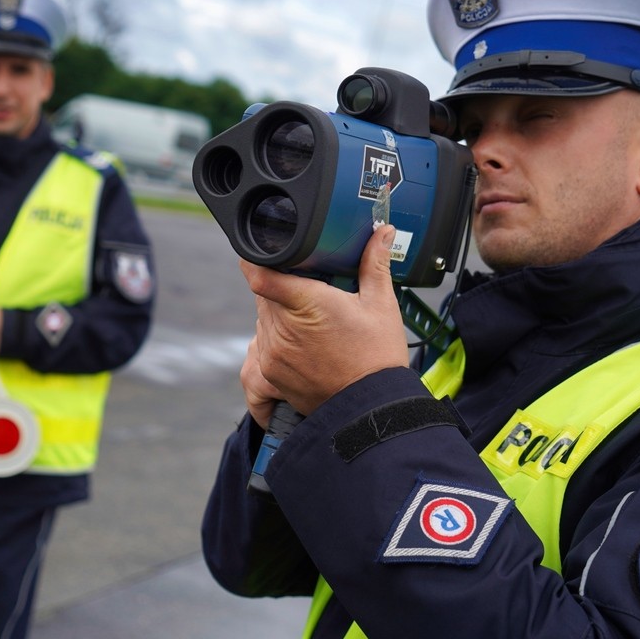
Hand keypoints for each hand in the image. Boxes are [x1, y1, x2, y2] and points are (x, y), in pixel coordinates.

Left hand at [241, 224, 409, 416]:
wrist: (370, 409)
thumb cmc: (377, 358)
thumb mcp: (381, 305)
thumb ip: (374, 262)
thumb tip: (383, 231)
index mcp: (306, 303)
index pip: (260, 275)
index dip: (256, 260)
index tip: (261, 254)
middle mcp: (282, 328)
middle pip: (264, 294)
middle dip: (282, 290)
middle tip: (312, 294)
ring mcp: (272, 352)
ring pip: (263, 319)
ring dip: (279, 315)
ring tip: (312, 323)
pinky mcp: (269, 373)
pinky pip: (262, 345)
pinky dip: (276, 340)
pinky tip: (302, 344)